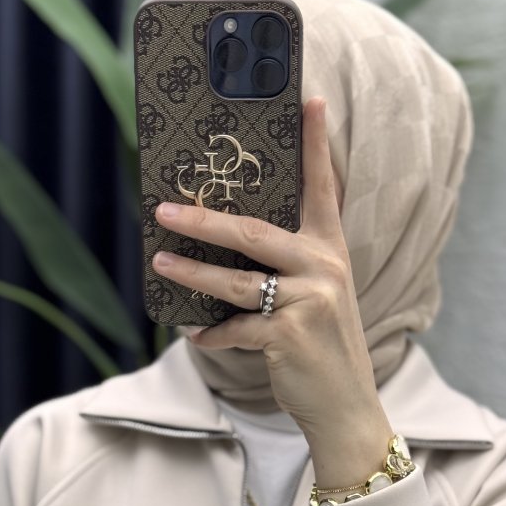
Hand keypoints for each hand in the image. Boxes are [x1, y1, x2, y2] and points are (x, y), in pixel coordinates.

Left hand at [151, 96, 392, 474]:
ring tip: (158, 264)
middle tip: (164, 208)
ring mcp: (308, 301)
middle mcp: (323, 268)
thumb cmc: (322, 350)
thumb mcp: (316, 299)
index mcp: (330, 251)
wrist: (347, 407)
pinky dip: (212, 335)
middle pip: (254, 232)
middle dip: (204, 218)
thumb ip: (285, 270)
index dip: (315, 144)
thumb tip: (223, 250)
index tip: (309, 98)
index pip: (323, 187)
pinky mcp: (289, 335)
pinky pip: (234, 328)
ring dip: (191, 274)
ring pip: (235, 280)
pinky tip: (197, 336)